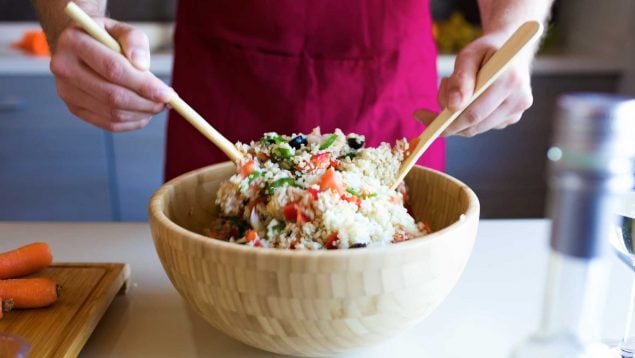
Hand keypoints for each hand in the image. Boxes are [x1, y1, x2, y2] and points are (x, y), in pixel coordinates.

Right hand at [50, 18, 172, 131]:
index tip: (168, 93)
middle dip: (146, 102)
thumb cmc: (107, 38)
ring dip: (142, 113)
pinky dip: (132, 122)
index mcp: (73, 42)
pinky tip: (144, 112)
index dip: (143, 84)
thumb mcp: (122, 29)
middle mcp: (63, 68)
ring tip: (158, 105)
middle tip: (168, 102)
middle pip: (112, 95)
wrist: (83, 46)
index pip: (112, 69)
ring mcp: (66, 92)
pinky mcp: (74, 108)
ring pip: (112, 113)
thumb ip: (135, 41)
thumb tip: (142, 65)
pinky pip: (108, 124)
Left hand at [415, 32, 533, 136]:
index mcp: (510, 81)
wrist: (511, 52)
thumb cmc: (487, 51)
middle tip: (437, 96)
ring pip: (475, 128)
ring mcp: (517, 112)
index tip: (421, 116)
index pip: (473, 114)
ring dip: (456, 115)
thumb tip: (452, 106)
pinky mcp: (511, 118)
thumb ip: (461, 78)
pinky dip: (466, 115)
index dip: (446, 121)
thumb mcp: (469, 54)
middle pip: (473, 125)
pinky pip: (481, 126)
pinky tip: (468, 96)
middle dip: (448, 117)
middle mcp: (519, 100)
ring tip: (454, 88)